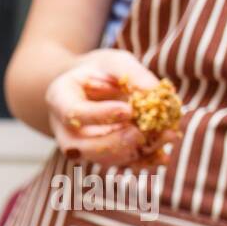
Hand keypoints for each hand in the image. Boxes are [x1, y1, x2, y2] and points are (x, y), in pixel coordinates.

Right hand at [44, 49, 180, 167]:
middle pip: (82, 147)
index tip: (128, 110)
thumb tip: (155, 92)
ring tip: (165, 137)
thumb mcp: (113, 61)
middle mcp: (65, 130)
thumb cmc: (101, 70)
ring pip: (102, 159)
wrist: (91, 87)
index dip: (100, 116)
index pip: (74, 114)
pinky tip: (162, 156)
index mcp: (60, 100)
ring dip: (134, 153)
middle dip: (114, 143)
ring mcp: (82, 147)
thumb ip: (131, 73)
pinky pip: (119, 164)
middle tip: (140, 132)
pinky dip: (142, 162)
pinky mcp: (103, 155)